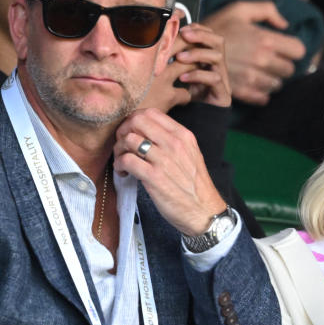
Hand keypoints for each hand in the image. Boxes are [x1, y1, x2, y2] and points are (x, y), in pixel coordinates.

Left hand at [114, 109, 225, 235]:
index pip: (152, 113)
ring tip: (122, 160)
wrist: (204, 211)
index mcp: (183, 135)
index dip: (135, 120)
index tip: (131, 132)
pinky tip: (123, 172)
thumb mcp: (191, 154)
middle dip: (124, 131)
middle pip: (137, 121)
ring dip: (119, 149)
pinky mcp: (154, 177)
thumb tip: (147, 133)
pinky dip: (119, 165)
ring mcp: (164, 160)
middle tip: (122, 145)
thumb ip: (172, 141)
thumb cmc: (195, 186)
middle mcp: (174, 144)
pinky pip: (127, 160)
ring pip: (129, 139)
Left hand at [141, 22, 230, 112]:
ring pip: (218, 58)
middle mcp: (218, 68)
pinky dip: (198, 76)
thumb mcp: (178, 75)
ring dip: (197, 54)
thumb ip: (175, 59)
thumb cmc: (184, 98)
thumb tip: (160, 40)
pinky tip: (183, 78)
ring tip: (180, 58)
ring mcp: (223, 81)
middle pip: (219, 42)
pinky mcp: (223, 95)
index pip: (210, 36)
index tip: (182, 29)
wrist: (197, 123)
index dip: (198, 30)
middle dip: (201, 35)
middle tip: (184, 35)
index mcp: (210, 61)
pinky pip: (215, 79)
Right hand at [205, 0, 306, 104]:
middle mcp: (261, 60)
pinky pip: (263, 98)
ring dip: (271, 79)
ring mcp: (251, 77)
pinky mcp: (242, 91)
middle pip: (289, 70)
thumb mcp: (240, 9)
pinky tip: (253, 83)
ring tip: (260, 71)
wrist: (190, 48)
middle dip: (282, 65)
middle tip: (271, 61)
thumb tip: (284, 25)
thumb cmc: (217, 26)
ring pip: (276, 84)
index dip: (293, 49)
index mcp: (264, 39)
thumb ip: (267, 11)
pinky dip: (261, 92)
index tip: (285, 49)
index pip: (298, 50)